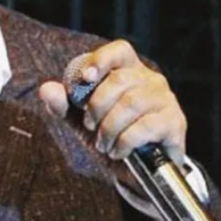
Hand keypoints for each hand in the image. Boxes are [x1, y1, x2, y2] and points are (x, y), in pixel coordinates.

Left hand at [38, 40, 186, 164]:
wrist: (137, 169)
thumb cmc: (108, 133)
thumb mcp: (79, 119)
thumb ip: (63, 104)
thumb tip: (46, 89)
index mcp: (127, 70)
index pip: (119, 50)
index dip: (102, 59)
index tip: (85, 78)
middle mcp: (150, 80)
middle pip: (121, 79)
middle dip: (97, 106)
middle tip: (90, 126)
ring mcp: (166, 100)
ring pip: (132, 103)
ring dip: (109, 127)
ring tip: (103, 144)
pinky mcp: (175, 123)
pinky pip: (146, 126)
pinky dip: (125, 141)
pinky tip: (118, 151)